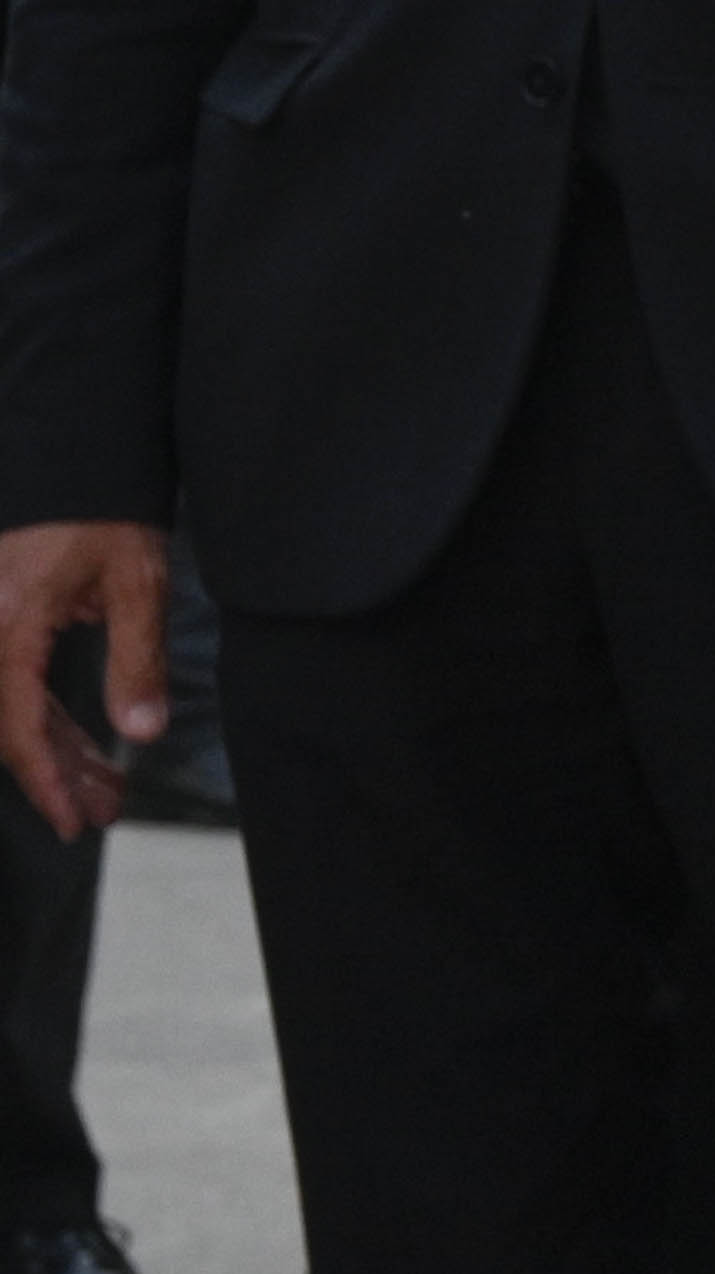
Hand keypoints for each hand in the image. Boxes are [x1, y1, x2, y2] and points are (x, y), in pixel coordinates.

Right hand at [0, 518, 172, 842]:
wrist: (75, 453)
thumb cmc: (106, 511)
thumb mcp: (136, 583)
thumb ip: (137, 659)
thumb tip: (142, 732)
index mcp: (9, 623)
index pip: (17, 723)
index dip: (44, 778)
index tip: (71, 820)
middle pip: (8, 724)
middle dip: (53, 772)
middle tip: (99, 811)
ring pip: (10, 708)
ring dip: (52, 749)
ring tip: (101, 788)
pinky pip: (11, 682)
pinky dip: (42, 716)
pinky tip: (76, 744)